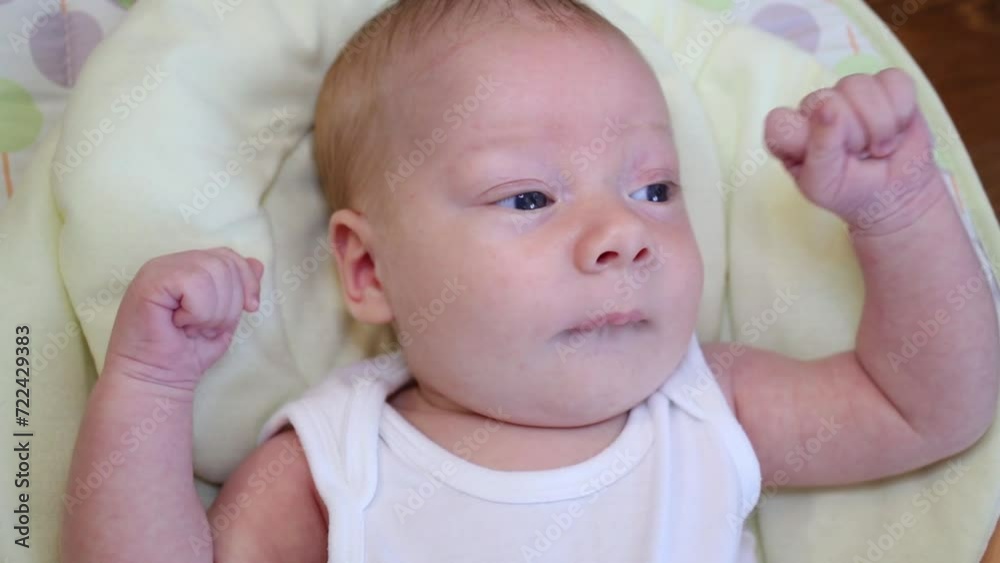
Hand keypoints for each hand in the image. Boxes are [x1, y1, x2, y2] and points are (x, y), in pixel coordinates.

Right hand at [104, 247, 263, 390]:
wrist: (157, 380)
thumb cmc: (186, 353)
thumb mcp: (224, 316)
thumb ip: (238, 289)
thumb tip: (257, 263)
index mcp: (187, 267)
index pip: (228, 256)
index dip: (247, 282)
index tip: (250, 309)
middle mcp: (171, 263)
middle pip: (224, 263)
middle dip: (229, 303)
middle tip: (206, 328)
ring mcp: (158, 269)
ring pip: (212, 272)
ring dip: (212, 311)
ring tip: (192, 328)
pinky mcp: (150, 281)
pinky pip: (194, 283)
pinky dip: (197, 311)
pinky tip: (180, 323)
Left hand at [765, 68, 947, 233]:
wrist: (896, 193)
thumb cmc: (850, 191)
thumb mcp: (825, 184)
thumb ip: (821, 149)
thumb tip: (828, 105)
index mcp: (789, 135)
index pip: (779, 120)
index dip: (806, 137)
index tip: (825, 160)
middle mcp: (813, 108)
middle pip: (825, 100)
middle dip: (852, 136)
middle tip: (858, 157)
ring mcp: (847, 93)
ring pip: (859, 86)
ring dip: (879, 125)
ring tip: (878, 147)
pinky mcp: (883, 84)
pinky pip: (894, 80)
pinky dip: (902, 111)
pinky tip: (896, 129)